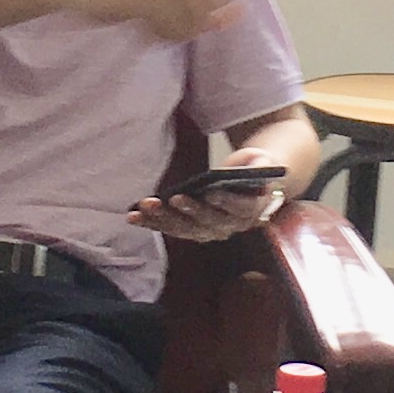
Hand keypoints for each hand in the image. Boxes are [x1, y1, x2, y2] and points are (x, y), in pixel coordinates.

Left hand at [132, 153, 289, 242]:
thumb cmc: (251, 170)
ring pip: (185, 228)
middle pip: (209, 221)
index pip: (240, 209)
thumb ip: (259, 162)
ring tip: (147, 205)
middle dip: (191, 210)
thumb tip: (254, 161)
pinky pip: (170, 228)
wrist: (246, 188)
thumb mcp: (260, 161)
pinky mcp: (190, 230)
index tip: (212, 193)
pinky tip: (133, 216)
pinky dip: (152, 223)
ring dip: (164, 218)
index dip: (226, 202)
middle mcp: (229, 226)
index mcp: (249, 210)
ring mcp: (208, 231)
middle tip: (175, 198)